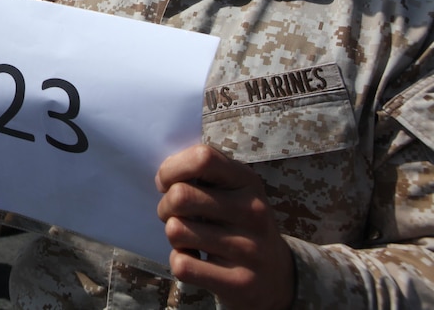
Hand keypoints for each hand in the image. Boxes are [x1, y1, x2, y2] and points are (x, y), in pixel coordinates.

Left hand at [155, 144, 293, 309]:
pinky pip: (183, 265)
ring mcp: (249, 248)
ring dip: (173, 236)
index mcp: (247, 181)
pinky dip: (180, 262)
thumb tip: (163, 176)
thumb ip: (201, 174)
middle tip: (174, 216)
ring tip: (190, 239)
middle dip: (165, 207)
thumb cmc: (237, 224)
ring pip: (176, 230)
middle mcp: (253, 211)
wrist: (277, 277)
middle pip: (180, 196)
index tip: (166, 183)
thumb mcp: (232, 191)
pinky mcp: (240, 282)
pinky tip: (196, 260)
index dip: (171, 168)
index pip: (202, 158)